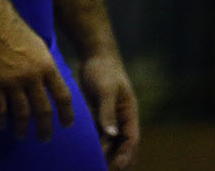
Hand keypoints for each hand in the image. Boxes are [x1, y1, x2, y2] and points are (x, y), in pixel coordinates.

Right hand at [0, 18, 74, 141]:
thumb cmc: (19, 34)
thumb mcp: (42, 50)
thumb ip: (48, 69)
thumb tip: (53, 87)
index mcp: (48, 68)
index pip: (63, 97)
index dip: (67, 114)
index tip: (66, 125)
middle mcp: (32, 77)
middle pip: (43, 110)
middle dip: (45, 128)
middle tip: (44, 137)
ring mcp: (12, 81)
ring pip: (21, 113)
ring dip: (22, 128)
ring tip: (22, 135)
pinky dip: (1, 119)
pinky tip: (2, 125)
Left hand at [78, 52, 138, 168]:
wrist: (95, 55)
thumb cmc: (104, 71)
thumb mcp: (106, 91)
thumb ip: (108, 112)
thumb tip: (112, 135)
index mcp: (129, 114)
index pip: (131, 140)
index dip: (126, 155)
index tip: (117, 168)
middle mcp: (122, 119)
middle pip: (122, 145)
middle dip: (116, 160)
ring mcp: (111, 116)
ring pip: (109, 141)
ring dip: (104, 153)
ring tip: (92, 165)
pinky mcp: (99, 113)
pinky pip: (98, 132)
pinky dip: (94, 142)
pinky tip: (83, 150)